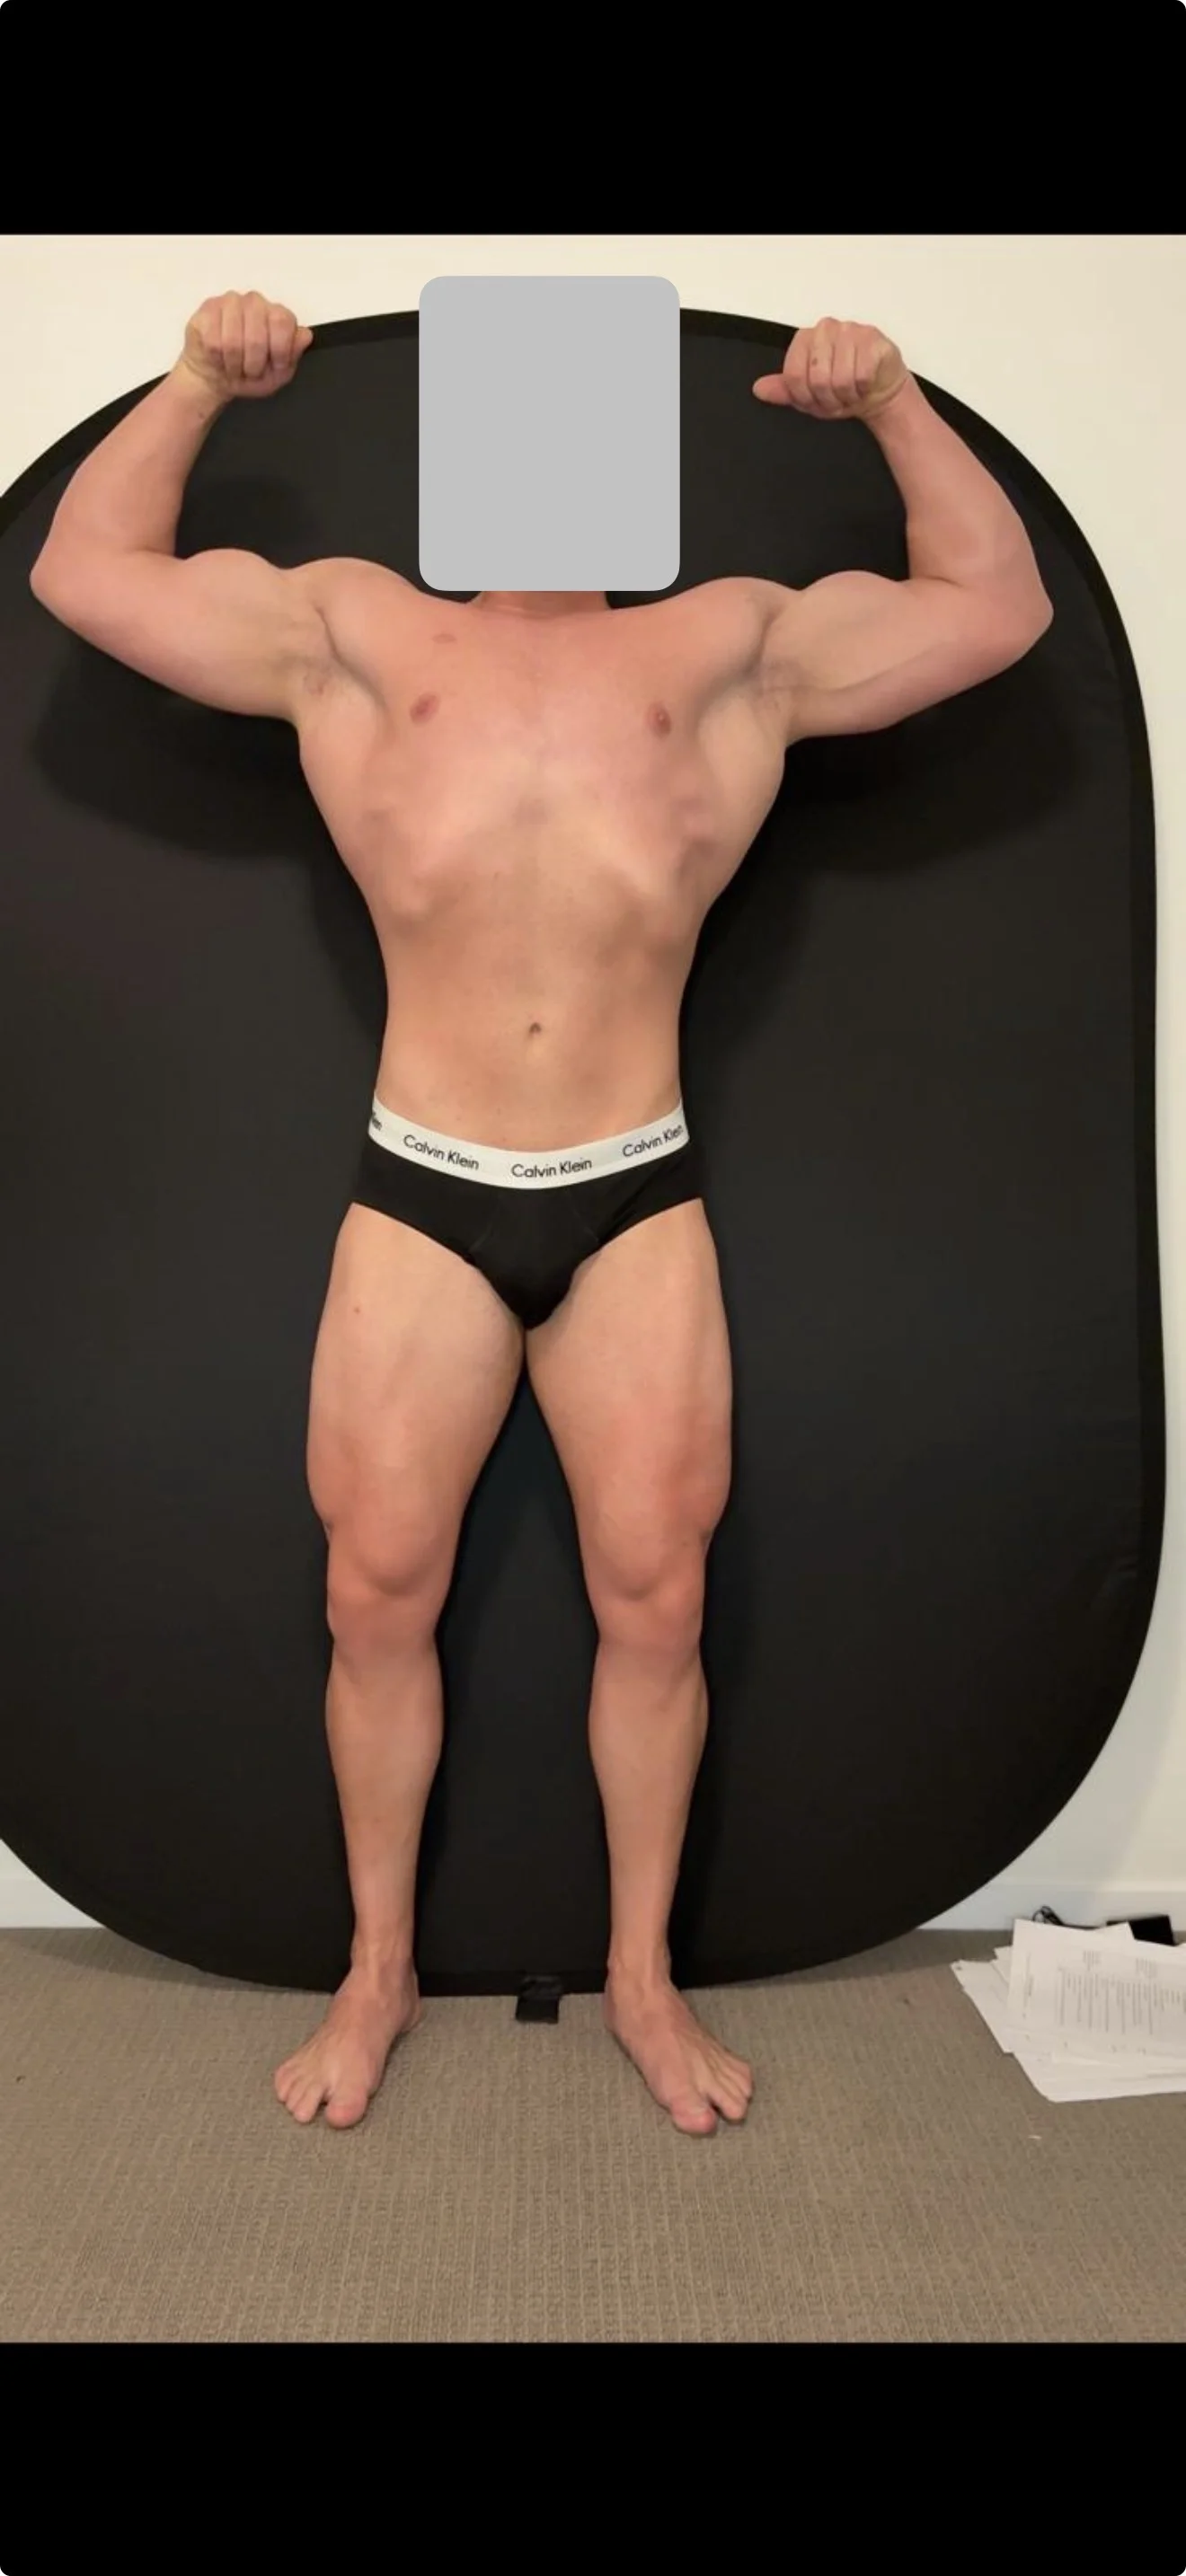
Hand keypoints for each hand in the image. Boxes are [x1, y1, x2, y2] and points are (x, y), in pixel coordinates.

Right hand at [177, 292, 312, 402]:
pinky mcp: (208, 309)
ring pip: (232, 340)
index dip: (279, 352)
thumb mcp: (279, 374)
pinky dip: (217, 359)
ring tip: (234, 366)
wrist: (215, 378)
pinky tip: (219, 358)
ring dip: (234, 363)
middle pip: (257, 336)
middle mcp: (255, 302)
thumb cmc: (248, 375)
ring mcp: (230, 302)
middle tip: (250, 371)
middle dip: (253, 364)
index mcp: (277, 314)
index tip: (275, 365)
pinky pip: (213, 341)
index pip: (283, 323)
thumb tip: (304, 335)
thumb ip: (293, 355)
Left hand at [753, 318, 907, 421]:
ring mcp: (850, 329)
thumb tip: (759, 389)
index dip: (805, 398)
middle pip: (817, 380)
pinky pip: (862, 375)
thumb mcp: (808, 395)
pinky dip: (864, 388)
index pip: (793, 376)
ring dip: (848, 396)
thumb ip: (784, 390)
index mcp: (805, 338)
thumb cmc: (843, 389)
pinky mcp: (873, 338)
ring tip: (852, 390)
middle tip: (838, 397)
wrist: (878, 389)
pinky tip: (866, 383)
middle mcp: (825, 328)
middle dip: (829, 399)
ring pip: (841, 379)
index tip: (816, 400)